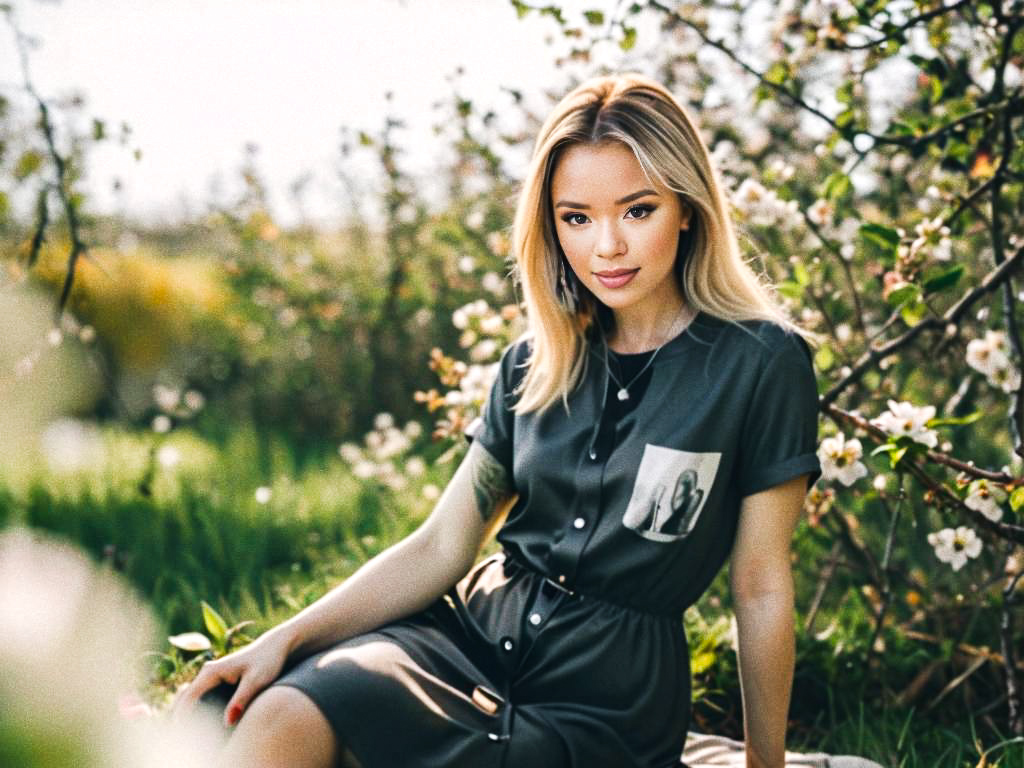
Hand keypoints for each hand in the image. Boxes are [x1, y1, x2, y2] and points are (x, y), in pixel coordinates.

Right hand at [171, 628, 293, 728]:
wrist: (277, 645)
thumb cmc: (268, 660)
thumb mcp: (256, 680)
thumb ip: (241, 700)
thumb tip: (227, 722)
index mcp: (211, 672)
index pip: (187, 698)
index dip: (184, 719)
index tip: (190, 736)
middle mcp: (207, 673)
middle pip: (184, 700)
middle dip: (185, 719)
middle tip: (196, 737)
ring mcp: (210, 676)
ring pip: (192, 699)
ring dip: (193, 715)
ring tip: (204, 732)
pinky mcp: (217, 680)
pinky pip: (201, 698)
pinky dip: (201, 710)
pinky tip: (212, 723)